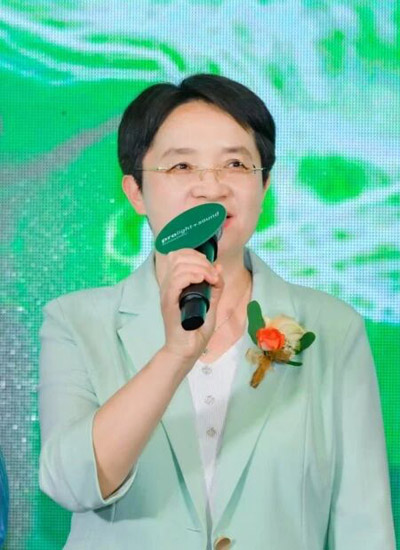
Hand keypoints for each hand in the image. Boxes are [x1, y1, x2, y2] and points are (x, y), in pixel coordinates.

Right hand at [159, 248, 224, 366]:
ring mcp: (167, 293)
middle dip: (201, 260)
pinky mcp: (168, 303)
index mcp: (175, 283)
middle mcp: (169, 285)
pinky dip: (192, 275)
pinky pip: (176, 280)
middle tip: (213, 274)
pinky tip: (202, 280)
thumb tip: (219, 266)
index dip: (196, 254)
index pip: (179, 255)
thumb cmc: (196, 330)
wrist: (187, 350)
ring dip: (200, 268)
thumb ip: (214, 286)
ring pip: (179, 266)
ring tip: (211, 279)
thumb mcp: (210, 303)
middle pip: (178, 256)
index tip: (211, 267)